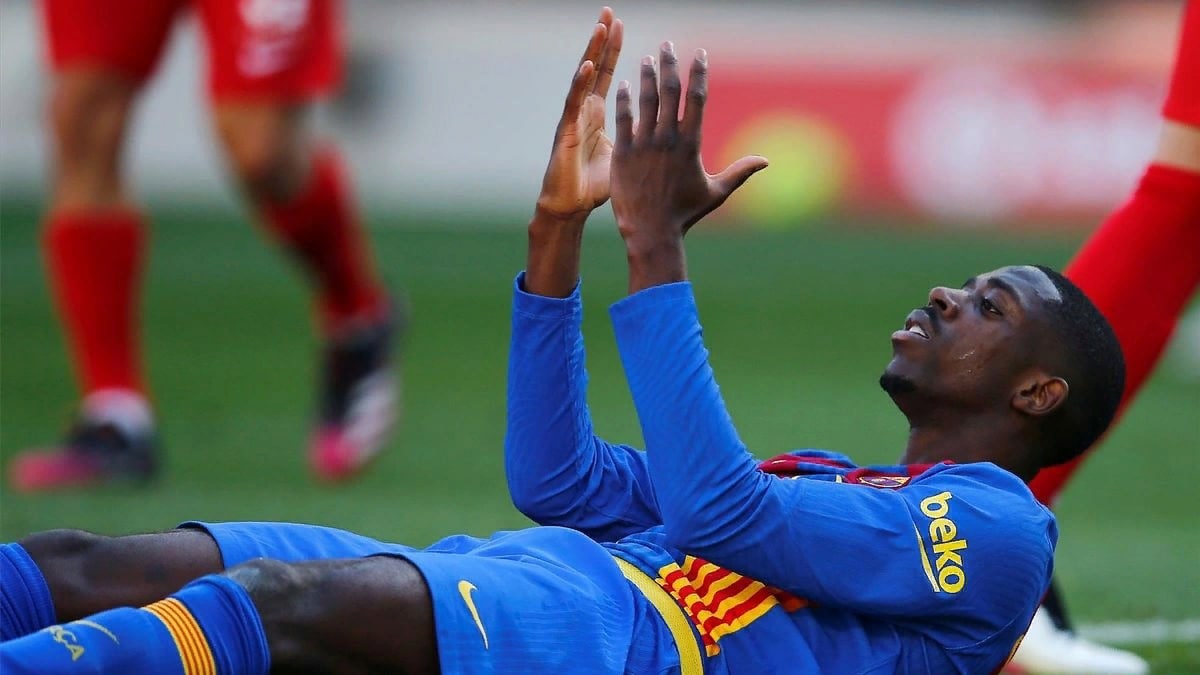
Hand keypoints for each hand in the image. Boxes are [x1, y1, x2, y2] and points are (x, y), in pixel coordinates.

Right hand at [534, 8, 623, 223]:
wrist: (571, 207)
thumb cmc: (596, 187)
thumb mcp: (625, 157)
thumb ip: (639, 140)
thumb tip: (661, 136)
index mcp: (598, 114)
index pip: (606, 74)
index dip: (614, 51)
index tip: (622, 26)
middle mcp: (585, 110)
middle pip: (594, 68)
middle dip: (603, 41)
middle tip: (610, 13)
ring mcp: (574, 118)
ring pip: (583, 78)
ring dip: (592, 52)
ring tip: (601, 28)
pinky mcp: (566, 131)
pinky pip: (574, 102)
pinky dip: (580, 83)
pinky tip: (588, 64)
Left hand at [610, 42, 766, 288]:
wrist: (652, 231)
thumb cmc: (685, 214)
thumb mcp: (716, 192)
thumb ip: (741, 172)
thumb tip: (767, 161)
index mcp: (691, 143)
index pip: (697, 99)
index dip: (699, 73)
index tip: (700, 54)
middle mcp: (668, 138)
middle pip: (670, 92)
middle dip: (670, 65)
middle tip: (668, 45)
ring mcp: (645, 144)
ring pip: (647, 101)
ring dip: (648, 76)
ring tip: (649, 58)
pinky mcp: (625, 152)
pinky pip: (624, 119)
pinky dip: (625, 100)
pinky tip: (625, 84)